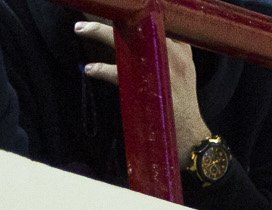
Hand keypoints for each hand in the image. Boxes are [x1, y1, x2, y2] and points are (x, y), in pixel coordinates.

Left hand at [75, 21, 212, 161]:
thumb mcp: (184, 69)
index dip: (138, 7)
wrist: (190, 135)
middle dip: (113, 13)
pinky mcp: (149, 87)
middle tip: (90, 7)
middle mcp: (173, 53)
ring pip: (127, 41)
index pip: (160, 16)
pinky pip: (120, 73)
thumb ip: (171, 49)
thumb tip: (142, 31)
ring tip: (80, 28)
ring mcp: (162, 69)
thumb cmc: (180, 102)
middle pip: (140, 22)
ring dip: (99, 32)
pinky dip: (103, 70)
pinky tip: (90, 69)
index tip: (120, 2)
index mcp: (181, 47)